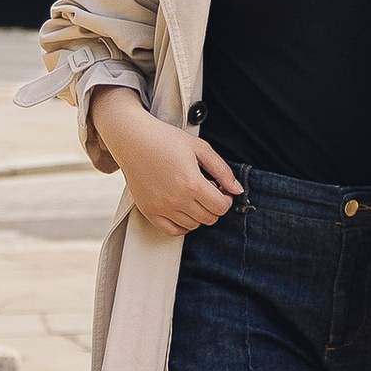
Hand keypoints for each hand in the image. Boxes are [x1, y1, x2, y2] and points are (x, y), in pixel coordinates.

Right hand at [90, 86, 242, 233]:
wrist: (134, 139)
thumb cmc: (166, 139)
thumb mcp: (200, 148)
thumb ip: (222, 170)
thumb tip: (237, 190)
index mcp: (191, 183)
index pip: (221, 207)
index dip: (226, 200)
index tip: (221, 190)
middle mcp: (176, 199)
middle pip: (209, 218)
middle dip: (214, 206)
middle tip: (208, 190)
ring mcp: (161, 208)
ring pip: (193, 226)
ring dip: (199, 214)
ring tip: (192, 195)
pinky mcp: (149, 211)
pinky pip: (172, 231)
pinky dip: (183, 225)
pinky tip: (183, 210)